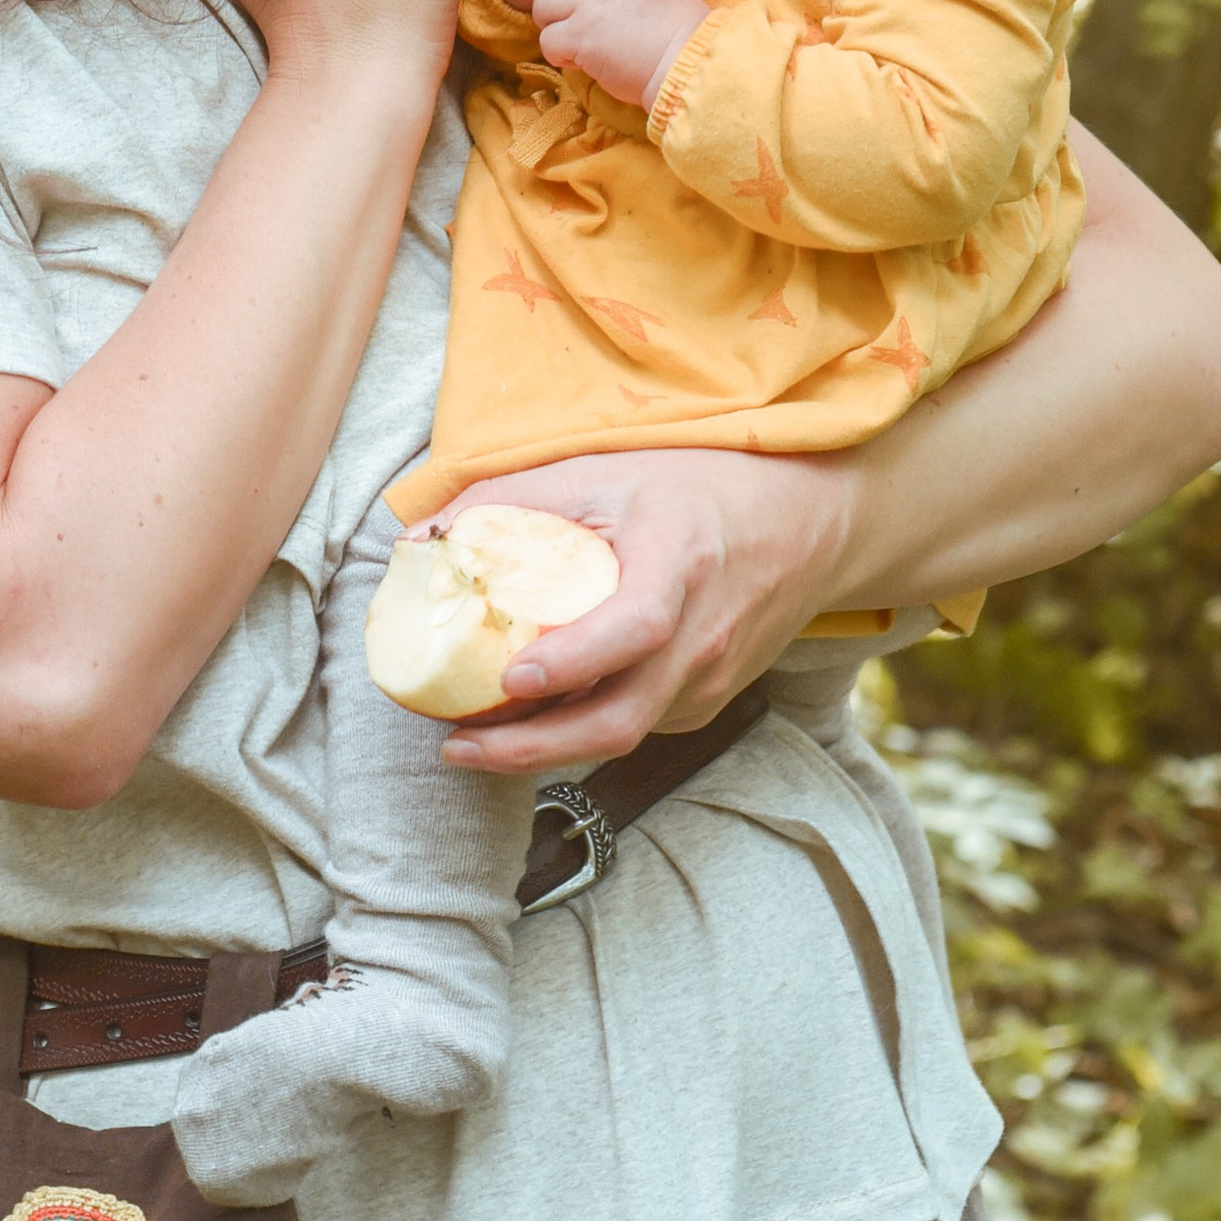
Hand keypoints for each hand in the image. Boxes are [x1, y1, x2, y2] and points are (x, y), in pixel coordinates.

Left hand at [424, 450, 853, 777]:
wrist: (803, 521)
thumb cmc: (692, 486)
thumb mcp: (604, 471)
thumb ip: (510, 501)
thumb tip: (416, 540)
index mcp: (682, 561)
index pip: (635, 627)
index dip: (573, 661)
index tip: (509, 678)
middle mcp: (705, 632)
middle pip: (622, 717)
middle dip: (533, 748)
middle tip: (457, 744)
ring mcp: (712, 677)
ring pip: (624, 735)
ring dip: (546, 750)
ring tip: (473, 740)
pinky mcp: (709, 701)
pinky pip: (639, 725)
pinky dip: (582, 731)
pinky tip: (533, 720)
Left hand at [530, 0, 704, 103]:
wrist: (689, 65)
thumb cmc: (679, 27)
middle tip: (573, 0)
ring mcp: (590, 2)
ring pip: (542, 0)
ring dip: (554, 21)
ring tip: (578, 35)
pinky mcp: (579, 36)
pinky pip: (546, 38)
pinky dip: (560, 53)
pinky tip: (583, 59)